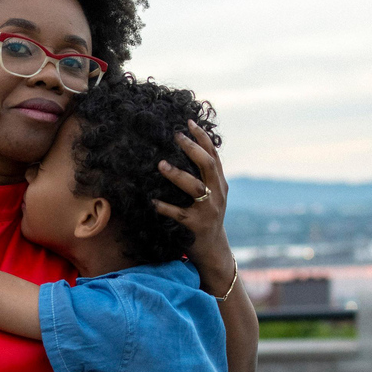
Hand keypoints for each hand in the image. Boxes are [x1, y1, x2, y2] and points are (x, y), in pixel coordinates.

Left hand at [152, 119, 233, 294]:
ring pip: (196, 188)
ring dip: (178, 175)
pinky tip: (152, 201)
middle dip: (192, 148)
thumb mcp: (211, 195)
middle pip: (208, 165)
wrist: (214, 250)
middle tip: (175, 135)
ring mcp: (209, 211)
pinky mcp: (198, 226)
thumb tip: (188, 149)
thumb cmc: (206, 218)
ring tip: (161, 165)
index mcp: (219, 184)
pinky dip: (165, 207)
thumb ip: (203, 175)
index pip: (213, 155)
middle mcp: (217, 194)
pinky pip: (180, 214)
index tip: (188, 121)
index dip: (202, 137)